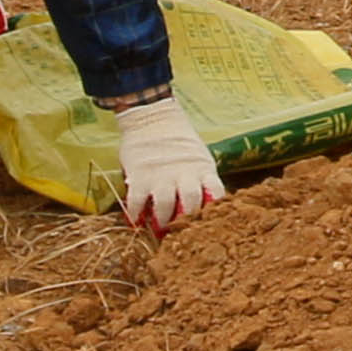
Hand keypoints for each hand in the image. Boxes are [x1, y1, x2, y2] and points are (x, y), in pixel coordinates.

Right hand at [108, 93, 225, 235]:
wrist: (153, 117)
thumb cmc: (179, 143)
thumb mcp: (198, 158)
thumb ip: (201, 180)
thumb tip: (205, 208)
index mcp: (203, 169)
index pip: (216, 192)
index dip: (216, 210)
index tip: (212, 225)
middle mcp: (184, 172)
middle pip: (191, 201)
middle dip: (187, 220)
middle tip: (181, 233)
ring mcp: (161, 174)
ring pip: (165, 204)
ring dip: (162, 219)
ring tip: (159, 228)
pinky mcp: (140, 174)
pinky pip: (137, 200)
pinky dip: (136, 214)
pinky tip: (135, 221)